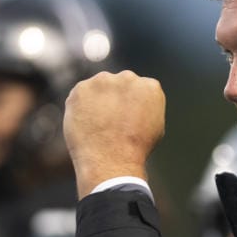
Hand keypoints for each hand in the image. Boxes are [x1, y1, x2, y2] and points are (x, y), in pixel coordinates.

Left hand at [64, 71, 165, 194]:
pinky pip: (80, 95)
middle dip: (115, 98)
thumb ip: (145, 106)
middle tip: (111, 122)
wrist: (112, 160)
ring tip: (98, 126)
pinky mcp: (81, 88)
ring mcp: (103, 81)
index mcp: (149, 86)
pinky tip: (86, 124)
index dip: (132, 105)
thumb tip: (135, 103)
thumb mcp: (155, 125)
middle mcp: (127, 77)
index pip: (139, 88)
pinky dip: (81, 107)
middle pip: (119, 84)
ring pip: (98, 88)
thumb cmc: (136, 149)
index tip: (128, 119)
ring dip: (97, 100)